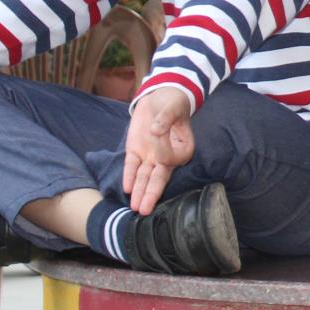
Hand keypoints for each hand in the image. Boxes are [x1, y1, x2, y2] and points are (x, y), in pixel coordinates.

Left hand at [123, 87, 194, 214]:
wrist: (158, 98)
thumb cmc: (172, 103)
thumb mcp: (172, 106)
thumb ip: (165, 118)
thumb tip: (155, 129)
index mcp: (183, 149)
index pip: (170, 158)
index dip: (162, 151)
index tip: (156, 131)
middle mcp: (167, 158)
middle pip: (159, 177)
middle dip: (151, 194)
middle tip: (145, 211)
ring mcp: (150, 156)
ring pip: (144, 177)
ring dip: (140, 192)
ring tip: (136, 208)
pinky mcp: (136, 151)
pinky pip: (132, 166)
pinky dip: (129, 176)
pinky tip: (127, 189)